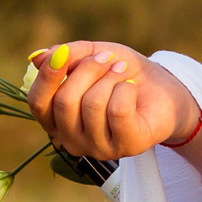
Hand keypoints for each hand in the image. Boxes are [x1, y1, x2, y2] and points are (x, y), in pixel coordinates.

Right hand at [25, 41, 199, 160]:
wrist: (164, 88)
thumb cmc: (123, 74)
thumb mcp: (94, 54)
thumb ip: (67, 55)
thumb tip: (37, 58)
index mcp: (57, 121)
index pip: (38, 104)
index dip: (47, 76)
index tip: (63, 53)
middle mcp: (73, 140)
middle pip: (64, 102)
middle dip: (87, 71)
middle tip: (108, 59)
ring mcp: (99, 148)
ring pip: (92, 104)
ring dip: (111, 78)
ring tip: (123, 72)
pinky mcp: (127, 147)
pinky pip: (117, 111)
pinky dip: (126, 89)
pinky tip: (132, 88)